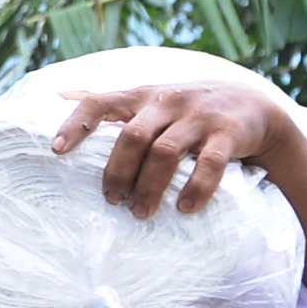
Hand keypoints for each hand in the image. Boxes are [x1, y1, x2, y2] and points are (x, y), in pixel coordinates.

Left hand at [49, 81, 297, 219]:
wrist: (251, 105)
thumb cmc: (184, 108)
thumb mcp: (148, 97)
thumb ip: (109, 101)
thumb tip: (57, 94)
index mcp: (141, 96)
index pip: (100, 102)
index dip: (76, 124)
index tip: (55, 150)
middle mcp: (167, 101)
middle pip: (133, 136)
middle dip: (118, 172)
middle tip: (112, 201)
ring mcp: (199, 117)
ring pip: (166, 152)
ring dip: (150, 186)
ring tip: (140, 213)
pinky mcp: (227, 134)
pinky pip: (209, 163)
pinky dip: (196, 188)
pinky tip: (185, 208)